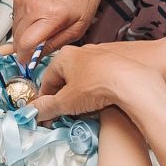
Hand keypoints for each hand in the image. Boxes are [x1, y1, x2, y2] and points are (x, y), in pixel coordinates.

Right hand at [11, 0, 110, 57]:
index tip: (28, 63)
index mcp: (51, 15)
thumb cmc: (83, 1)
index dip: (25, 57)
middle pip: (17, 38)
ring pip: (14, 30)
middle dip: (24, 49)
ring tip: (41, 31)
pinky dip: (23, 25)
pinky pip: (15, 19)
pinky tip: (38, 20)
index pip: (26, 43)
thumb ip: (53, 45)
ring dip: (23, 36)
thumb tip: (34, 58)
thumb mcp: (76, 30)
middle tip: (37, 49)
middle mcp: (34, 5)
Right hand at [32, 41, 165, 120]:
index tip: (46, 114)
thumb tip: (33, 112)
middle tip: (64, 114)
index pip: (46, 80)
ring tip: (83, 110)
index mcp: (64, 56)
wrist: (132, 81)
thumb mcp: (66, 102)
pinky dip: (95, 90)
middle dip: (63, 98)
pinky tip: (100, 102)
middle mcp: (81, 51)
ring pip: (82, 79)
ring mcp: (100, 55)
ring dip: (79, 95)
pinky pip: (99, 78)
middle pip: (65, 79)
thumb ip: (47, 107)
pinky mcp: (116, 63)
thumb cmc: (95, 87)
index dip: (45, 100)